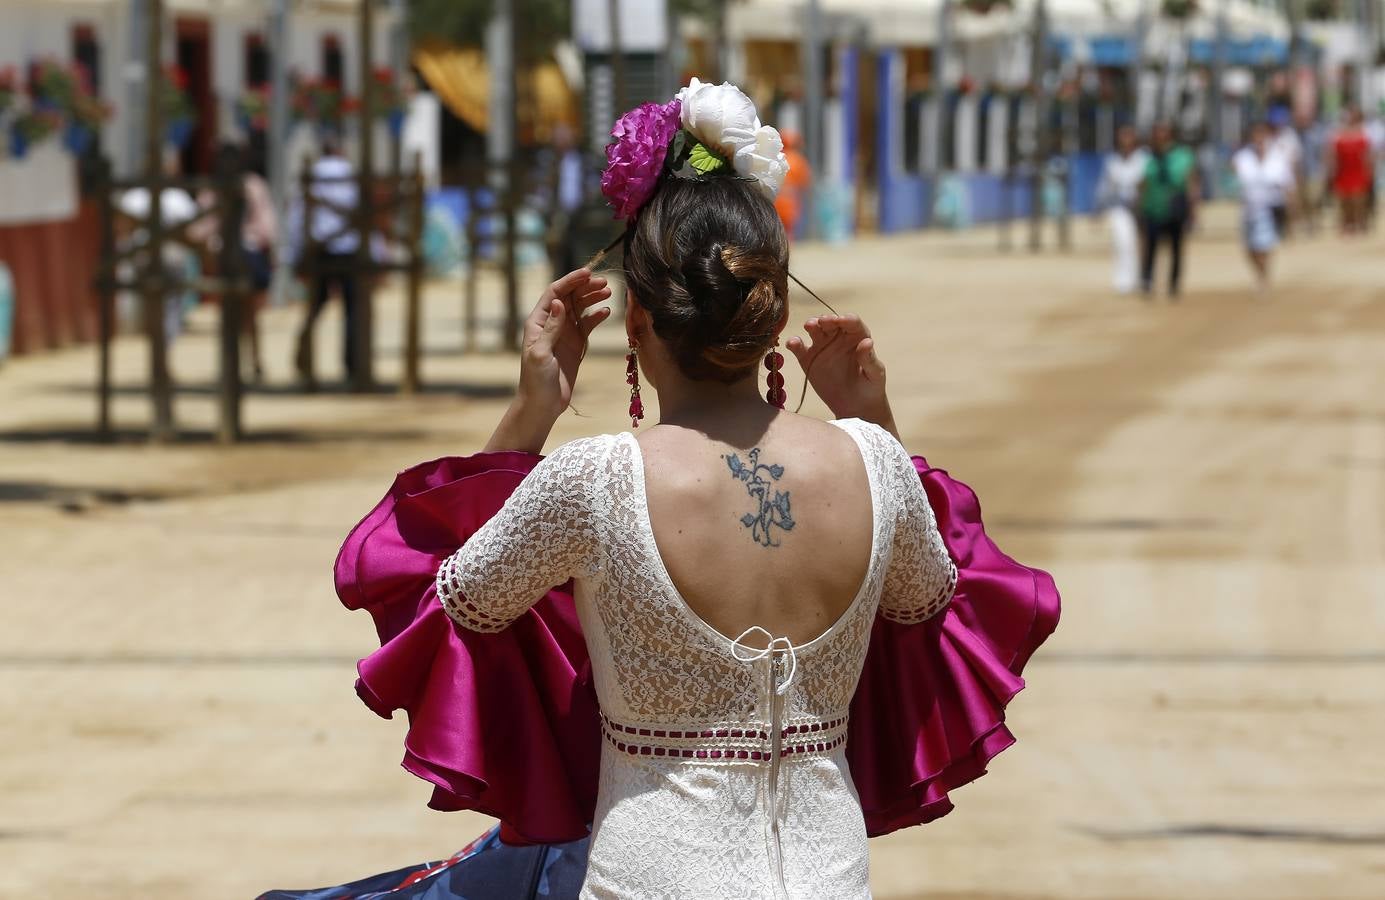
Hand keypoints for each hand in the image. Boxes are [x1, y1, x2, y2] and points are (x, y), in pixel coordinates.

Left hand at [485, 269, 611, 453]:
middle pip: (569, 297)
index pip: (554, 293)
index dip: (570, 281)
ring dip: (593, 298)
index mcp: (537, 322)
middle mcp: (551, 323)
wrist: (543, 404)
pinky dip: (597, 316)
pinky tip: (607, 311)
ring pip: (580, 308)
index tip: (588, 273)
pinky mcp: (575, 344)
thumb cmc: (536, 380)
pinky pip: (587, 325)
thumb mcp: (541, 353)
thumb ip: (551, 328)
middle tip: (605, 283)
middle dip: (586, 287)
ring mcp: (564, 333)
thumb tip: (558, 302)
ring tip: (609, 292)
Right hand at [785, 314, 896, 438]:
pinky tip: (792, 343)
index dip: (847, 319)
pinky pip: (799, 348)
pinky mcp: (808, 360)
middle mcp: (838, 337)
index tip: (842, 320)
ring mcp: (822, 347)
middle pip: (831, 322)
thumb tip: (867, 342)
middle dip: (827, 319)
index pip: (852, 323)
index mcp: (857, 337)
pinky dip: (794, 343)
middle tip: (823, 321)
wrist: (856, 407)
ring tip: (809, 326)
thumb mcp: (875, 374)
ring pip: (815, 330)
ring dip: (811, 324)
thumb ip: (869, 359)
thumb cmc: (870, 387)